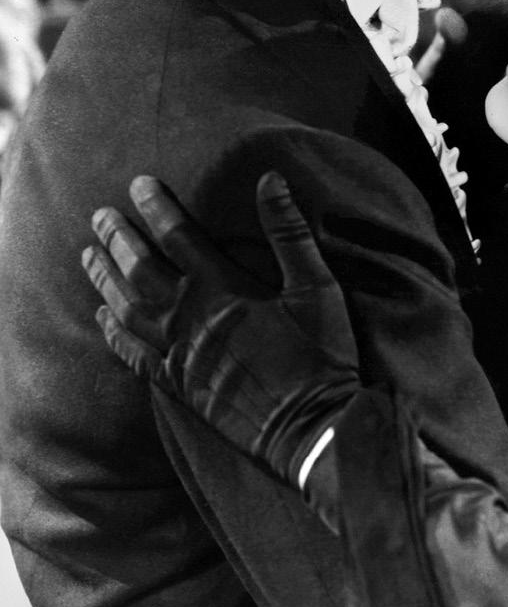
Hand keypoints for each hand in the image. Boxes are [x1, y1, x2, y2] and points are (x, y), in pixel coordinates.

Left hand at [82, 171, 358, 487]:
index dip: (157, 208)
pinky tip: (102, 319)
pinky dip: (113, 333)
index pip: (178, 237)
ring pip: (128, 309)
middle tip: (99, 216)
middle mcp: (189, 319)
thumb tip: (270, 179)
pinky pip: (132, 354)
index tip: (138, 184)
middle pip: (141, 270)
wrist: (310, 427)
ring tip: (88, 256)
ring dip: (105, 279)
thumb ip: (289, 231)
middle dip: (119, 238)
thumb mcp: (316, 286)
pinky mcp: (177, 385)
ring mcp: (178, 354)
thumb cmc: (320, 353)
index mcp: (222, 289)